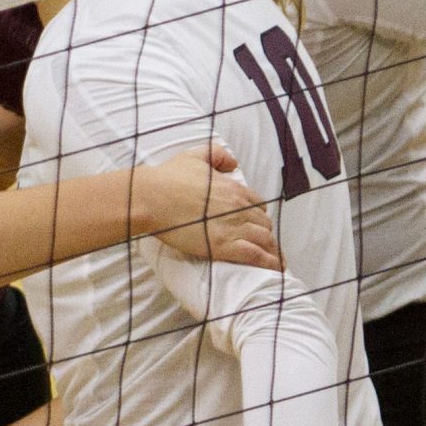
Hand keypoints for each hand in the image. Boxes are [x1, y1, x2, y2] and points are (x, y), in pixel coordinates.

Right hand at [142, 143, 279, 270]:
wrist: (151, 198)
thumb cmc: (167, 179)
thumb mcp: (194, 156)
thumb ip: (217, 155)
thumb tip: (233, 163)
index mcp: (234, 189)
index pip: (259, 205)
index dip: (258, 216)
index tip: (253, 225)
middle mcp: (238, 207)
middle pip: (264, 224)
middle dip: (265, 235)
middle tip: (262, 247)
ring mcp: (232, 227)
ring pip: (265, 240)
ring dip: (271, 251)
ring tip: (274, 262)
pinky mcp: (223, 246)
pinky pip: (256, 256)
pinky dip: (268, 263)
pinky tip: (274, 270)